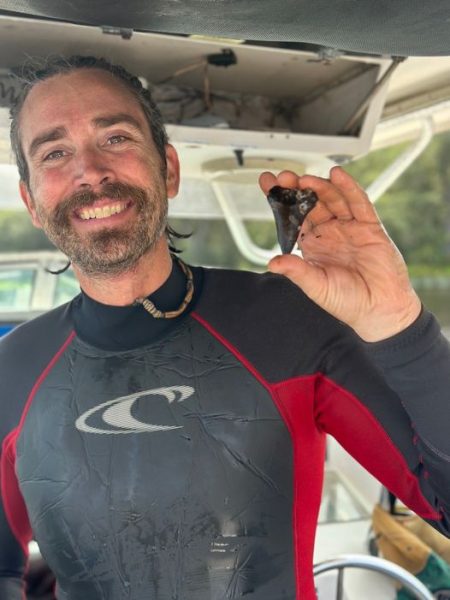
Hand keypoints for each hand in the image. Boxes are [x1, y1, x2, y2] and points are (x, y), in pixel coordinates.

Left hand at [259, 166, 421, 341]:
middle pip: (310, 203)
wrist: (380, 309)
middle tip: (284, 177)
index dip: (280, 200)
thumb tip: (272, 263)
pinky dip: (349, 188)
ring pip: (332, 199)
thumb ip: (297, 272)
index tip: (266, 182)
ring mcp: (349, 227)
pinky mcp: (370, 227)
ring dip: (319, 187)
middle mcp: (329, 232)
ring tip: (305, 180)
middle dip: (297, 189)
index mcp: (312, 244)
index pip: (292, 217)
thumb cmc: (347, 301)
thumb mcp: (317, 286)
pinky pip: (359, 203)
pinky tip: (337, 175)